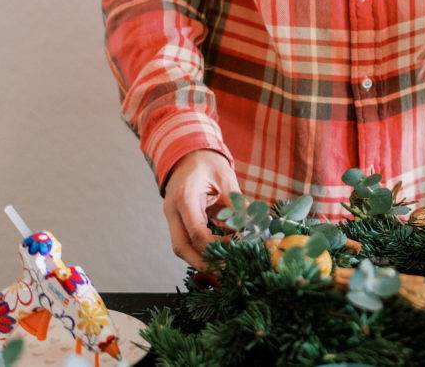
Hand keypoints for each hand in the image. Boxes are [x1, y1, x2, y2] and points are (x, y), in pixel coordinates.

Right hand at [162, 149, 239, 269]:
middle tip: (227, 273)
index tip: (236, 251)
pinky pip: (186, 241)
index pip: (196, 232)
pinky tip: (219, 256)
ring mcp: (172, 217)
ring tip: (226, 268)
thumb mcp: (225, 178)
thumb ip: (236, 203)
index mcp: (184, 197)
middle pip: (181, 247)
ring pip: (181, 248)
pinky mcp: (177, 221)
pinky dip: (201, 251)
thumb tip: (252, 228)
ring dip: (201, 260)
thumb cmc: (207, 162)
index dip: (215, 247)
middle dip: (203, 264)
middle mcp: (172, 210)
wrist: (186, 153)